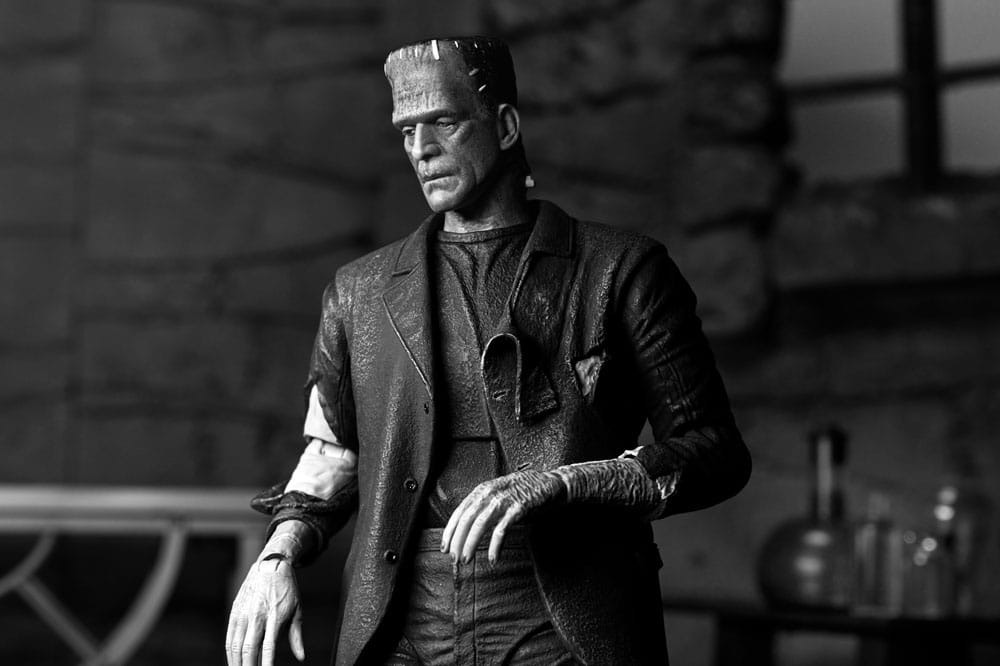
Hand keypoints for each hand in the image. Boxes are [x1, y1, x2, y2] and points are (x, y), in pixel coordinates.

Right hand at [226, 556, 304, 665]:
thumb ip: (296, 636)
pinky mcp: (235, 611)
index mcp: (275, 615)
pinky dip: (230, 652)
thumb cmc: (287, 589)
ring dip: (237, 663)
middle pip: (249, 648)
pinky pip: (230, 636)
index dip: (266, 663)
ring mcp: (244, 613)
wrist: (270, 564)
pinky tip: (233, 662)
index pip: (269, 645)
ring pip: (236, 645)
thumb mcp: (297, 610)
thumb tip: (301, 657)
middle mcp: (257, 614)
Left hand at [441, 470, 564, 564]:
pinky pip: (502, 529)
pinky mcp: (519, 508)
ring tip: (467, 559)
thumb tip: (467, 529)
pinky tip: (493, 558)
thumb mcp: (500, 494)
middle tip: (454, 558)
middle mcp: (491, 492)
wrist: (552, 483)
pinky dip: (495, 546)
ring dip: (471, 544)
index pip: (459, 511)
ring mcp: (505, 499)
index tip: (445, 547)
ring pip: (480, 524)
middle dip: (458, 540)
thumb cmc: (525, 491)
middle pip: (466, 519)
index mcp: (483, 489)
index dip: (450, 531)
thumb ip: (485, 506)